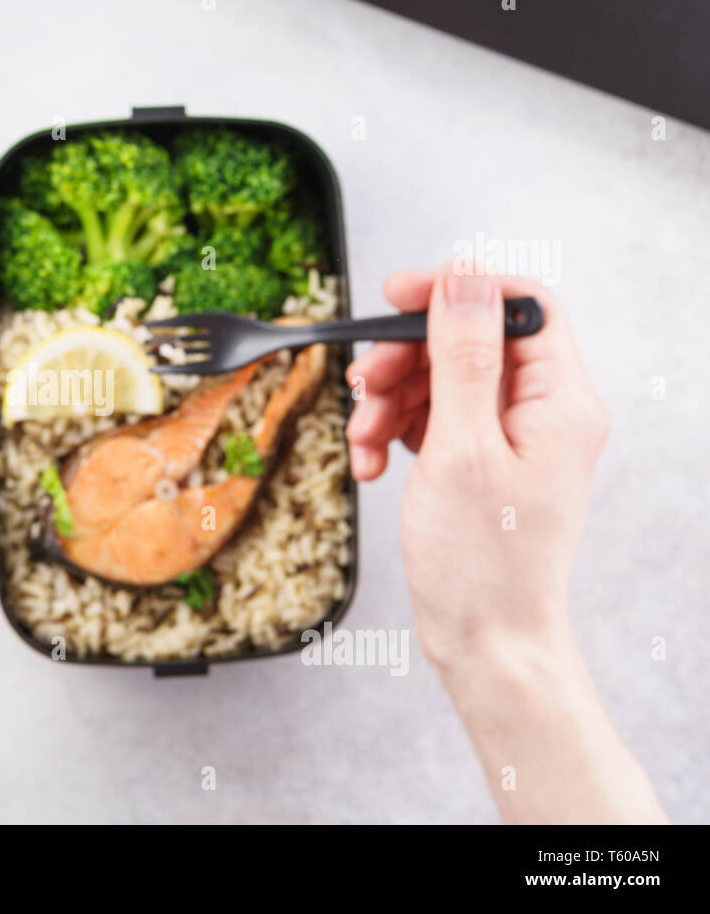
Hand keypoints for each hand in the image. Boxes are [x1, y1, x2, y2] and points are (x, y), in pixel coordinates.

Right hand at [345, 263, 607, 662]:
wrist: (486, 643)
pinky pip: (431, 421)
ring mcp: (510, 439)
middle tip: (361, 385)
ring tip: (363, 440)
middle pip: (468, 341)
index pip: (519, 304)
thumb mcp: (463, 449)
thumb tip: (464, 278)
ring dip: (389, 401)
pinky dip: (394, 433)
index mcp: (561, 400)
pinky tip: (372, 462)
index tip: (394, 296)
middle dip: (404, 358)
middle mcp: (542, 412)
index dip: (456, 289)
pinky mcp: (480, 463)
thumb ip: (463, 357)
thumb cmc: (483, 565)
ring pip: (440, 380)